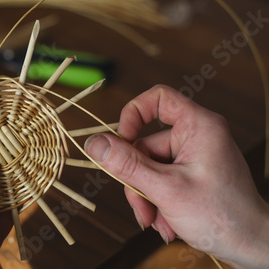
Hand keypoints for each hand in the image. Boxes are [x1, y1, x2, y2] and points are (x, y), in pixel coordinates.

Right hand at [85, 85, 268, 268]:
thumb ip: (127, 165)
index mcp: (199, 126)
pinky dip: (155, 200)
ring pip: (148, 166)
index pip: (158, 98)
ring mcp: (192, 156)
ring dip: (145, 195)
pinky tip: (164, 221)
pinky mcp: (189, 174)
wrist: (251, 247)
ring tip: (154, 220)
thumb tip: (94, 144)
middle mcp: (196, 136)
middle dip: (137, 178)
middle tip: (141, 205)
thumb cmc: (222, 216)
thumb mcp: (166, 189)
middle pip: (146, 143)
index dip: (133, 115)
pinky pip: (159, 178)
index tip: (120, 143)